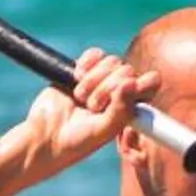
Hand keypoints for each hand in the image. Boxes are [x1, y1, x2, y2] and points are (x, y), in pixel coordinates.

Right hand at [14, 46, 153, 185]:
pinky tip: (77, 77)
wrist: (46, 135)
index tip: (130, 87)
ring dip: (94, 80)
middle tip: (92, 107)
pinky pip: (95, 54)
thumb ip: (122, 109)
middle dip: (107, 88)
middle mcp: (119, 91)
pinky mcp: (84, 69)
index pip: (149, 84)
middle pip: (126, 71)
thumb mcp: (104, 130)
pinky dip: (87, 63)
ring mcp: (101, 79)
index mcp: (131, 107)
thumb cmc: (78, 140)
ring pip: (111, 61)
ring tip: (81, 98)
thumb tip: (132, 82)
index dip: (143, 82)